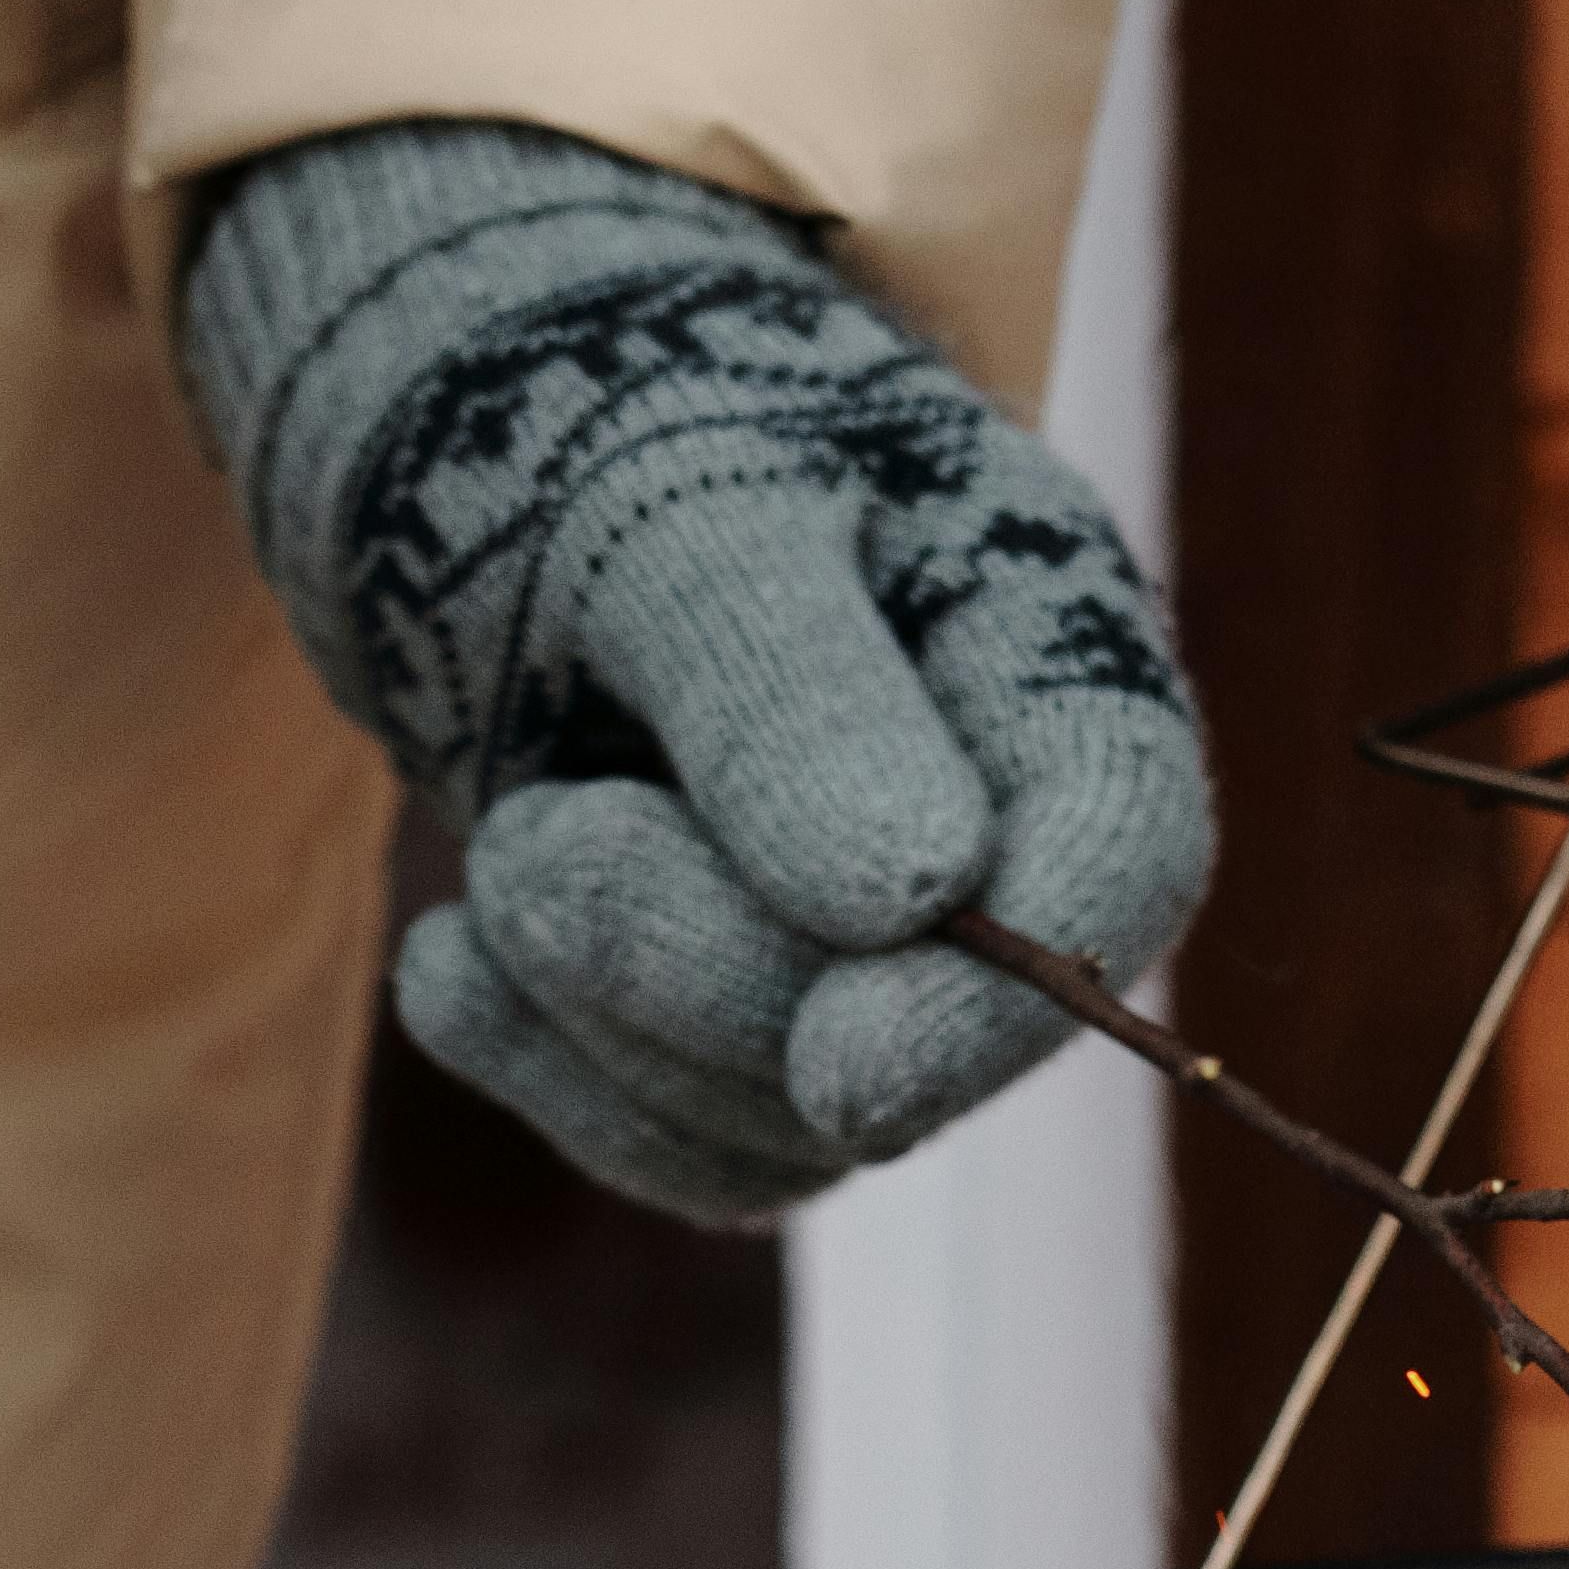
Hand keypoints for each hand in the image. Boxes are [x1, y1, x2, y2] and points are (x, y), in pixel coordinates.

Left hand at [184, 121, 1210, 1226]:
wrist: (450, 437)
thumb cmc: (586, 423)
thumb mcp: (670, 506)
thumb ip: (783, 685)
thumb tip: (918, 894)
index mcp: (1045, 638)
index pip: (1121, 857)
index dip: (1003, 999)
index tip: (841, 1071)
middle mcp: (995, 813)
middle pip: (924, 1026)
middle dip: (697, 962)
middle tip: (531, 838)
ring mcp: (869, 947)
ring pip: (785, 1124)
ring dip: (597, 1007)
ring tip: (503, 836)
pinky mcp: (736, 1030)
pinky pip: (673, 1145)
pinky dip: (535, 1064)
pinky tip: (448, 961)